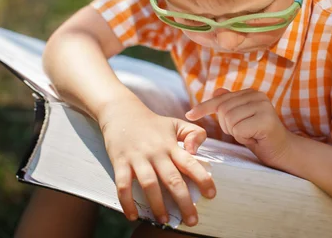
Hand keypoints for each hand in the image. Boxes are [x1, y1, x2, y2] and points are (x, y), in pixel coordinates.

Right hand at [97, 98, 215, 226]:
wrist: (121, 111)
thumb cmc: (152, 123)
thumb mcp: (176, 123)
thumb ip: (194, 133)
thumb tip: (197, 151)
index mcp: (171, 145)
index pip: (190, 163)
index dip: (202, 178)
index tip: (211, 194)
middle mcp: (156, 153)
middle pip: (172, 179)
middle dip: (184, 201)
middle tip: (192, 220)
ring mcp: (137, 158)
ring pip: (149, 184)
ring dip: (157, 204)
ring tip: (165, 220)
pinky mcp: (120, 162)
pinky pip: (123, 185)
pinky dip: (127, 202)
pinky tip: (133, 216)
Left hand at [185, 88, 292, 167]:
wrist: (282, 151)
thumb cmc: (259, 136)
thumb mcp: (240, 120)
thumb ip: (229, 105)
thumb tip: (217, 90)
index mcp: (251, 92)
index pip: (220, 98)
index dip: (203, 107)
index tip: (189, 115)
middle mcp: (258, 95)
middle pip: (222, 109)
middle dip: (226, 126)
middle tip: (242, 132)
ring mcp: (263, 106)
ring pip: (229, 119)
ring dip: (235, 132)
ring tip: (249, 134)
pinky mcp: (266, 120)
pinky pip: (239, 129)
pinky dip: (242, 138)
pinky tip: (255, 138)